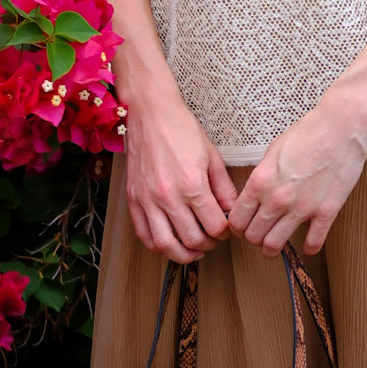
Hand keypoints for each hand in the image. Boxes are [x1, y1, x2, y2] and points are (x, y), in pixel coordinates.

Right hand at [124, 81, 237, 263]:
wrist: (150, 113)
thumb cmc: (181, 129)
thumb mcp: (212, 156)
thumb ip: (224, 188)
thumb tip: (232, 210)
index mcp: (192, 184)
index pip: (215, 225)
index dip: (226, 232)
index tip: (227, 229)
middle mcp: (168, 196)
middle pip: (193, 239)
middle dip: (209, 244)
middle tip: (213, 239)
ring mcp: (148, 200)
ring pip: (166, 244)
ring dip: (183, 254)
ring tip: (194, 250)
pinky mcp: (134, 199)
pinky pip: (144, 234)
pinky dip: (157, 246)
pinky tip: (169, 243)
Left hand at [227, 92, 366, 255]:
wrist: (342, 127)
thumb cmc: (308, 133)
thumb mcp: (273, 151)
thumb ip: (261, 177)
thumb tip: (256, 194)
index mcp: (260, 182)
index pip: (237, 219)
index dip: (237, 227)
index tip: (243, 227)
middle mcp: (277, 199)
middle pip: (253, 236)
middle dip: (253, 238)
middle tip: (258, 235)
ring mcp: (302, 208)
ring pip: (274, 245)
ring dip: (272, 249)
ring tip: (276, 245)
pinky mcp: (326, 212)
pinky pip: (313, 243)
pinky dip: (308, 247)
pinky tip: (307, 243)